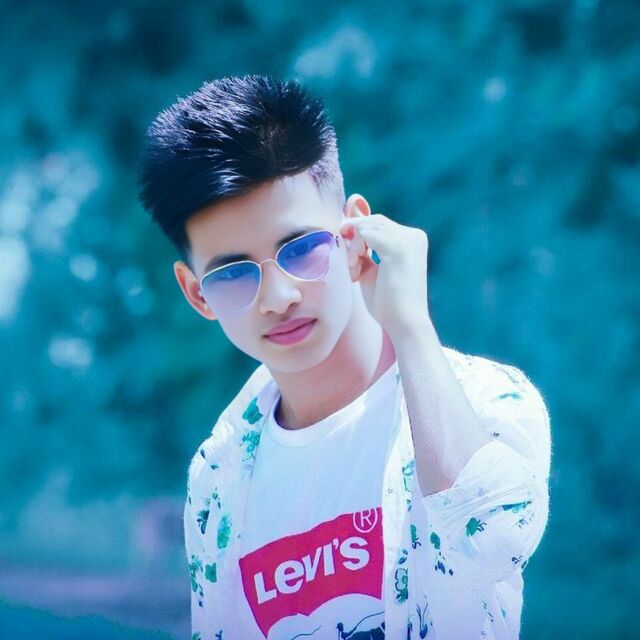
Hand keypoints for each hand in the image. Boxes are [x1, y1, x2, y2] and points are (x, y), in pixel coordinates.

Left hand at [339, 203, 430, 336]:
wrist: (404, 323)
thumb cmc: (388, 302)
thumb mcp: (372, 268)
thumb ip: (363, 247)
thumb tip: (346, 222)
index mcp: (412, 239)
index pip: (377, 223)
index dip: (358, 238)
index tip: (354, 262)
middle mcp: (413, 235)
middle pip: (371, 221)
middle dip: (354, 241)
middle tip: (352, 267)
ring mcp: (408, 239)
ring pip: (366, 226)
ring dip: (353, 248)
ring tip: (355, 271)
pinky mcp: (398, 247)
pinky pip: (364, 233)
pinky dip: (354, 250)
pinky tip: (356, 269)